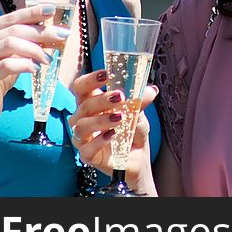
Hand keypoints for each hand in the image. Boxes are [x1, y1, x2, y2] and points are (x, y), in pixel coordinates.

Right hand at [0, 4, 58, 131]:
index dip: (33, 12)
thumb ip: (22, 40)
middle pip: (14, 30)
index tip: (52, 10)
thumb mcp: (9, 55)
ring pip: (10, 44)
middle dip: (41, 32)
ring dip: (35, 49)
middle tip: (61, 36)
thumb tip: (51, 29)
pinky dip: (25, 65)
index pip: (11, 17)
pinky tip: (36, 69)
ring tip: (48, 59)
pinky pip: (7, 65)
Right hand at [69, 69, 157, 187]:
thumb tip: (150, 90)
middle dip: (102, 99)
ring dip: (101, 120)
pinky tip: (112, 135)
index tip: (105, 74)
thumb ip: (140, 101)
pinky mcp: (88, 156)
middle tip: (120, 96)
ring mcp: (83, 138)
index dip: (90, 80)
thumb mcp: (138, 113)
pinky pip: (86, 149)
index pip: (81, 88)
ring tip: (120, 118)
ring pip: (81, 126)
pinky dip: (99, 141)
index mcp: (92, 103)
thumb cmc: (132, 131)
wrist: (137, 157)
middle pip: (83, 105)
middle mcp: (83, 119)